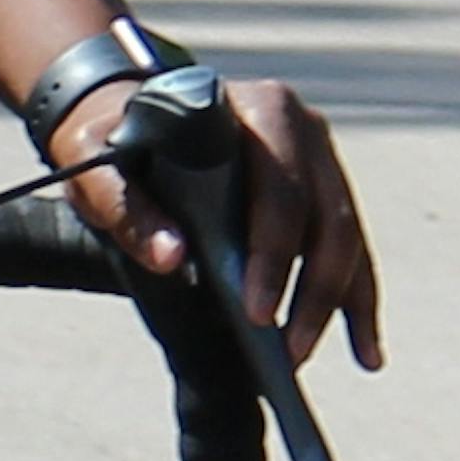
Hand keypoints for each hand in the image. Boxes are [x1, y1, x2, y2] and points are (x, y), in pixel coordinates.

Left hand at [49, 74, 383, 373]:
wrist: (129, 119)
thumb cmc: (115, 142)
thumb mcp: (96, 161)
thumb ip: (125, 206)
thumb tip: (173, 258)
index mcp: (245, 104)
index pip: (275, 184)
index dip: (272, 250)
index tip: (255, 311)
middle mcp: (294, 122)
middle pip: (323, 215)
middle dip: (308, 290)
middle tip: (282, 349)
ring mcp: (318, 155)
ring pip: (345, 237)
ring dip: (333, 304)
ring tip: (300, 356)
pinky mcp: (327, 188)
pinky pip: (355, 251)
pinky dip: (359, 303)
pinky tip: (363, 351)